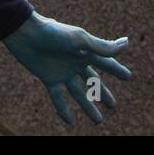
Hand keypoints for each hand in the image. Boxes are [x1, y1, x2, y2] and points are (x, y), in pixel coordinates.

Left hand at [4, 11, 130, 124]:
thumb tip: (126, 43)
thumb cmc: (54, 33)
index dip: (116, 69)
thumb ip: (102, 47)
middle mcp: (75, 62)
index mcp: (85, 51)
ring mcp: (62, 71)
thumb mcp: (80, 40)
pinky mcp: (48, 77)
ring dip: (88, 106)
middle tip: (113, 105)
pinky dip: (63, 109)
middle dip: (102, 93)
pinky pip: (57, 96)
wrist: (26, 34)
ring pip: (78, 93)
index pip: (105, 62)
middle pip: (92, 81)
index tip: (128, 77)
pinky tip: (70, 121)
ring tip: (98, 120)